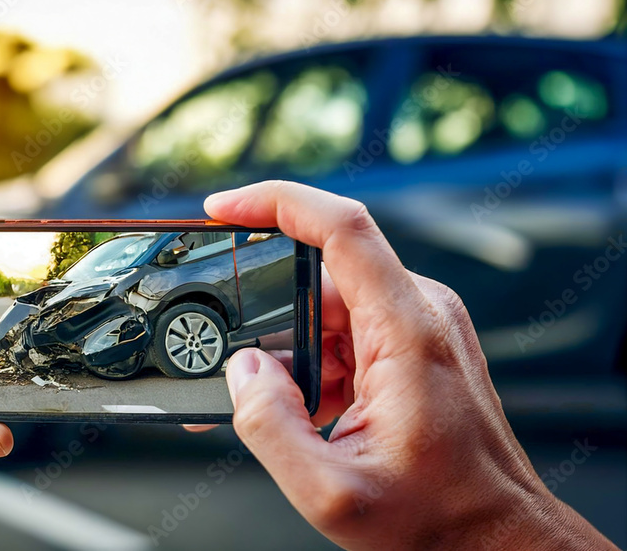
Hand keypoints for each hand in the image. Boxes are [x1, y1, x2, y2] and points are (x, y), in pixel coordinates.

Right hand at [203, 181, 614, 549]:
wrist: (494, 538)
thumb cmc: (440, 516)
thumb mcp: (331, 491)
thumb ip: (269, 427)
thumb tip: (241, 372)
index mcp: (407, 331)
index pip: (340, 227)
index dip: (275, 202)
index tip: (224, 208)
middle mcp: (418, 314)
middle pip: (320, 279)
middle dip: (265, 317)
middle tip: (236, 364)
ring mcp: (417, 328)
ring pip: (326, 311)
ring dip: (290, 351)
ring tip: (277, 407)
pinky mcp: (411, 347)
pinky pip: (344, 334)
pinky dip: (312, 364)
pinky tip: (302, 407)